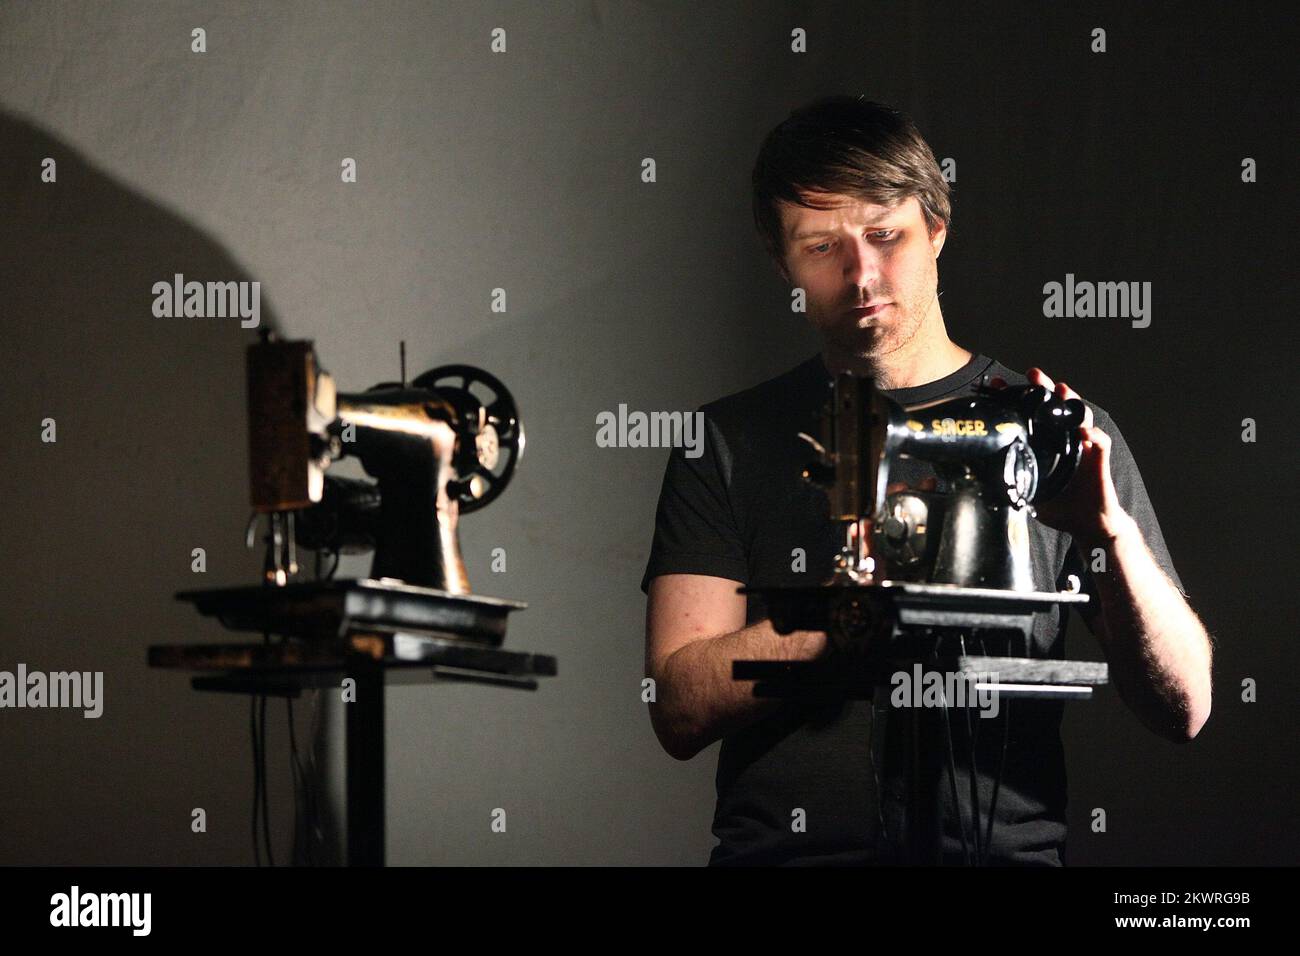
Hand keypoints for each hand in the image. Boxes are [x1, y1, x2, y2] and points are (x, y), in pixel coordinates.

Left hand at [990, 368, 1134, 550]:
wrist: (1087, 525)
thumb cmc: (1059, 507)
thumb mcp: (1027, 492)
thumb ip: (1010, 480)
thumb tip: (979, 478)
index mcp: (1044, 444)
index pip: (1029, 414)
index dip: (1016, 398)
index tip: (999, 385)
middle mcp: (1063, 440)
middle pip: (1055, 407)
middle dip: (1045, 388)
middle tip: (1034, 374)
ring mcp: (1082, 447)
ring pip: (1080, 417)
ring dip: (1072, 402)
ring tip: (1062, 391)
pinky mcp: (1099, 460)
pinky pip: (1100, 443)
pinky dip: (1094, 436)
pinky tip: (1085, 433)